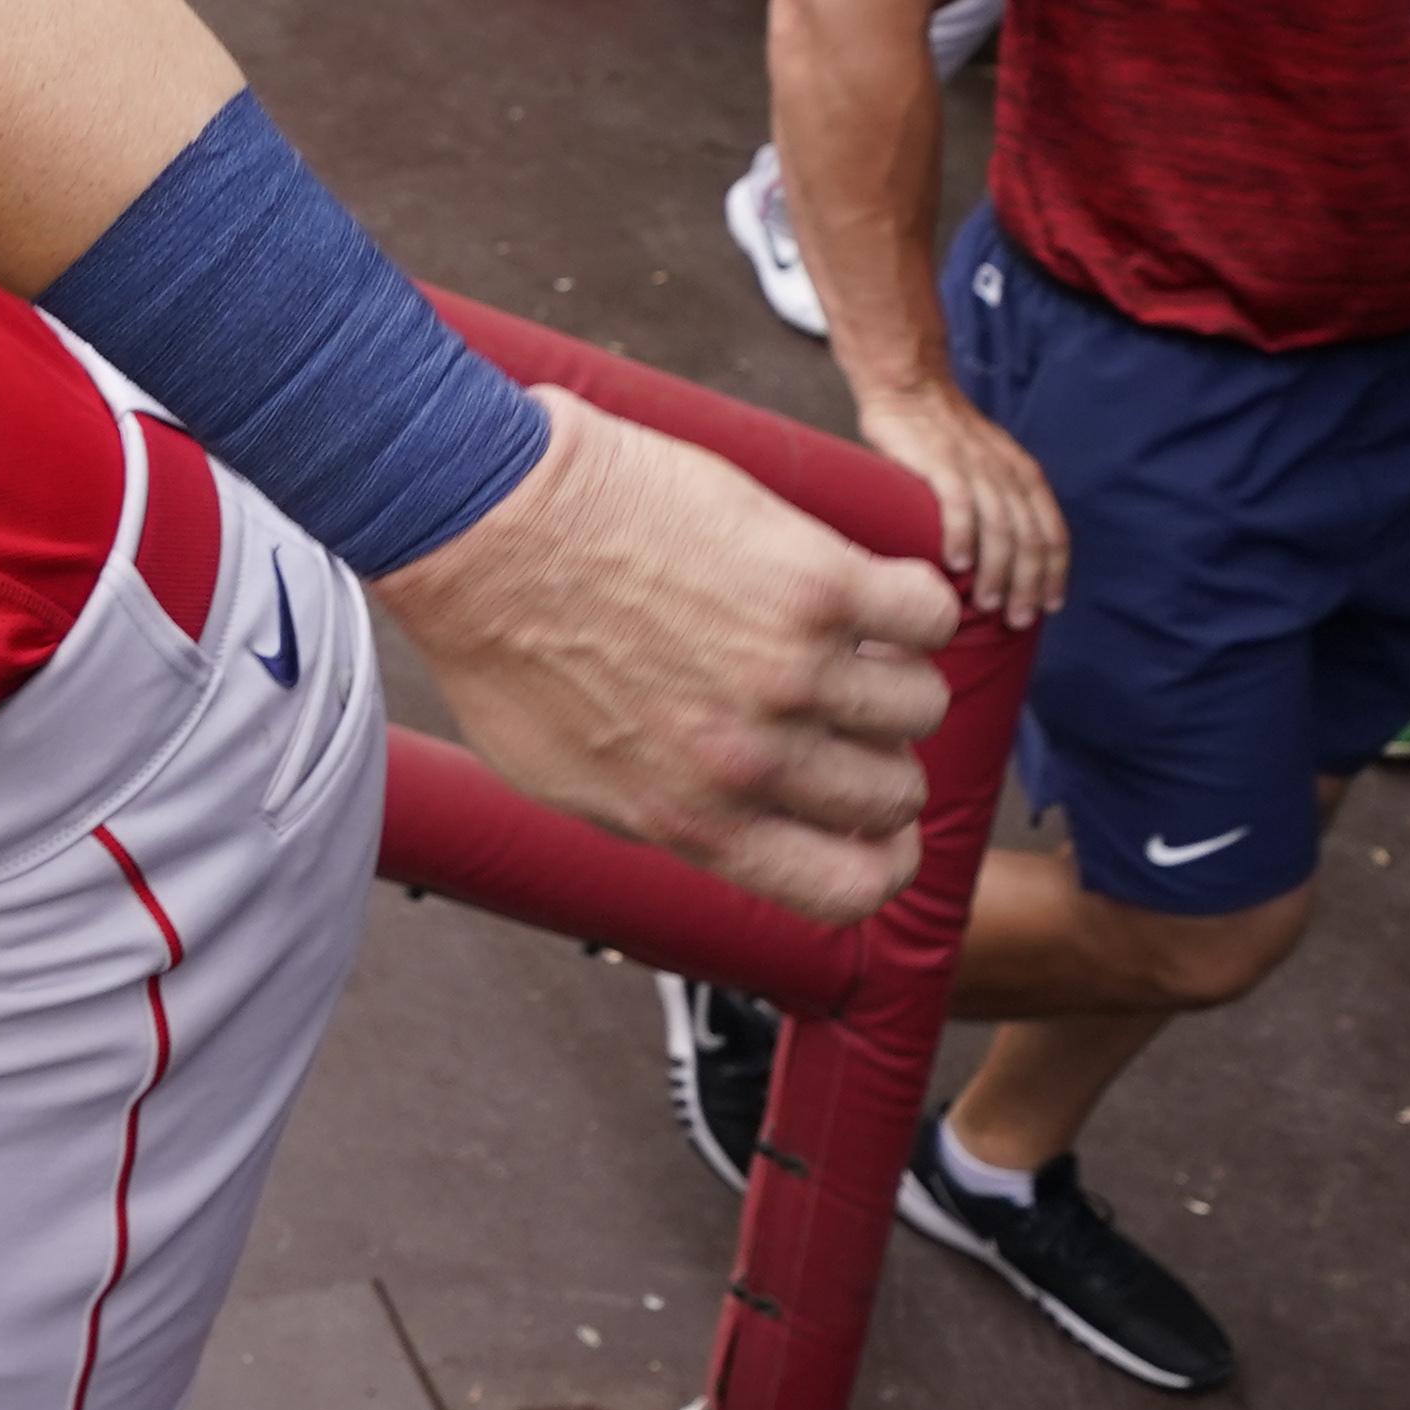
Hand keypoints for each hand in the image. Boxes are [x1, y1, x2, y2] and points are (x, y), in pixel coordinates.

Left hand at [370, 391, 960, 922]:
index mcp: (692, 821)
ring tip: (840, 636)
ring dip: (894, 671)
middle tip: (838, 704)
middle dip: (879, 755)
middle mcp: (751, 762)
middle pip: (895, 795)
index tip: (871, 820)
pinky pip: (929, 613)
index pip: (848, 890)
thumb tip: (720, 831)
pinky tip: (858, 584)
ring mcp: (790, 672)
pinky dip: (910, 602)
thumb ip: (655, 813)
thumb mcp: (559, 776)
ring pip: (922, 704)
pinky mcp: (814, 582)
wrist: (480, 519)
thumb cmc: (500, 638)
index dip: (878, 856)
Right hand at [849, 371, 1068, 627]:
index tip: (1049, 608)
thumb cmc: (940, 434)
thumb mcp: (984, 466)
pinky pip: (960, 506)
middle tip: (1017, 620)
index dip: (1054, 573)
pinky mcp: (942, 463)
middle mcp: (1008, 473)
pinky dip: (962, 537)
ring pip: (1000, 529)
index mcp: (1024, 475)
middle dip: (1028, 584)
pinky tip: (956, 565)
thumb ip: (994, 502)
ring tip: (987, 605)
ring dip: (997, 572)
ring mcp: (976, 468)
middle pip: (1030, 539)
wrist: (909, 386)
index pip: (1052, 533)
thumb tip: (992, 559)